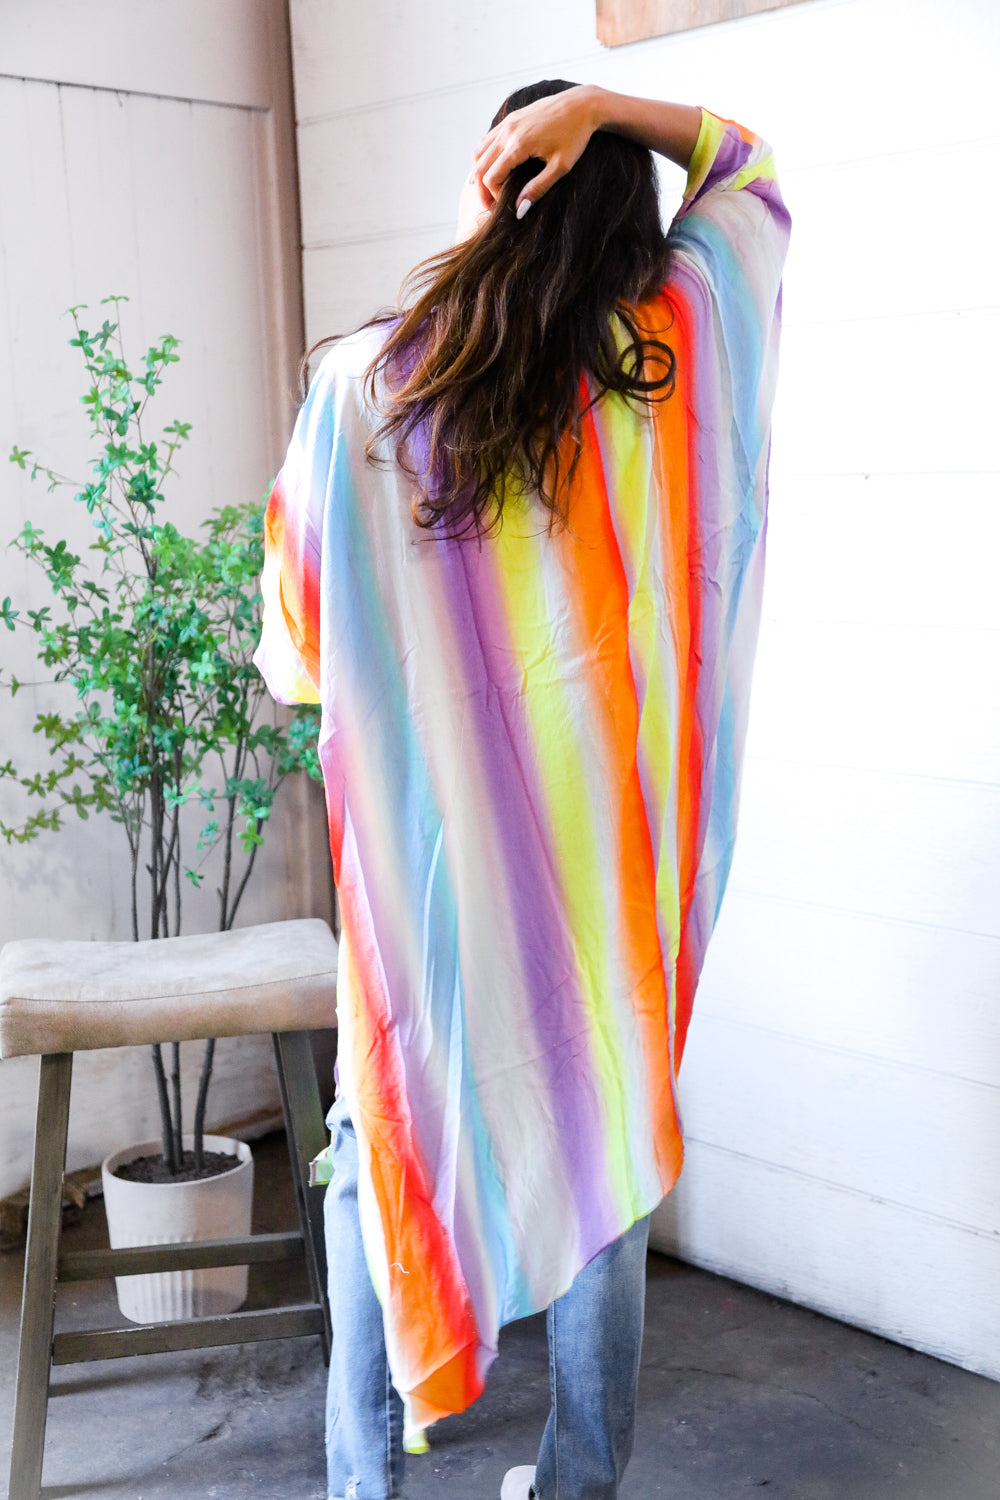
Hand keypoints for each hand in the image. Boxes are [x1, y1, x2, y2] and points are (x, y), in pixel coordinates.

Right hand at [469, 85, 601, 218]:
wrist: (582, 104)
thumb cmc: (575, 135)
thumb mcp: (561, 166)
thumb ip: (538, 188)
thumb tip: (518, 210)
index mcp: (519, 144)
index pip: (491, 177)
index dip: (494, 197)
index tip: (505, 207)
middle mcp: (508, 132)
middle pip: (480, 166)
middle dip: (482, 190)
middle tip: (490, 207)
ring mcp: (507, 123)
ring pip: (478, 152)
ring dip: (478, 173)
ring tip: (487, 190)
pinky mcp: (510, 119)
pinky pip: (486, 140)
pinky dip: (483, 157)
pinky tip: (490, 169)